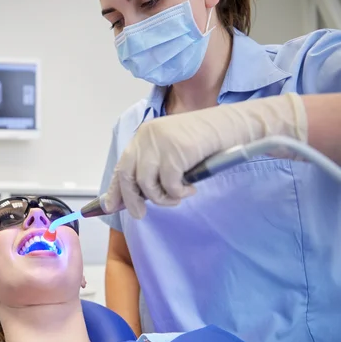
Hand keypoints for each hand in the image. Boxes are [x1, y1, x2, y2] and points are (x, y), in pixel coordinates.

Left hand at [103, 92, 307, 217]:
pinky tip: (190, 187)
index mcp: (144, 135)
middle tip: (140, 214)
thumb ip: (154, 167)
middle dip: (132, 200)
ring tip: (178, 196)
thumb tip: (136, 196)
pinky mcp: (176, 151)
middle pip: (128, 176)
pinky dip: (179, 192)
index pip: (122, 165)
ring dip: (162, 198)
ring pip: (147, 184)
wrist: (232, 127)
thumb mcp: (172, 151)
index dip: (114, 189)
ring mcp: (160, 143)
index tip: (110, 206)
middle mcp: (147, 136)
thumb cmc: (205, 142)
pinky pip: (169, 185)